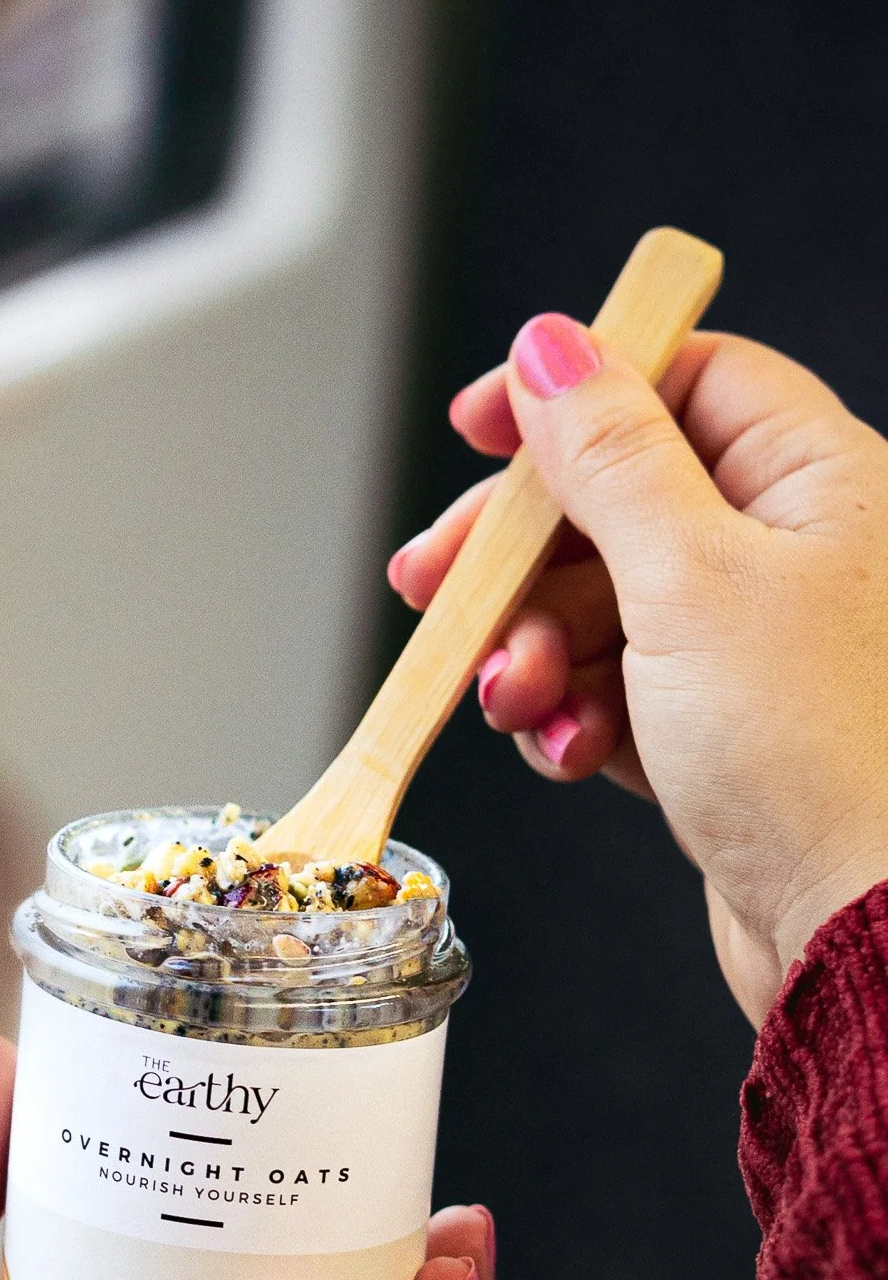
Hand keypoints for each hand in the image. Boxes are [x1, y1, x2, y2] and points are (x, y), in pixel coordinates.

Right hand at [391, 319, 887, 1024]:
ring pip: (599, 606)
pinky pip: (612, 691)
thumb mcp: (688, 576)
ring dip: (534, 650)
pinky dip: (573, 716)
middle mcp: (792, 554)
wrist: (857, 931)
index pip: (682, 380)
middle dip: (517, 553)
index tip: (478, 425)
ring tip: (515, 697)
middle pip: (616, 502)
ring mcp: (753, 649)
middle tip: (435, 583)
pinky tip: (573, 751)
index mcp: (818, 480)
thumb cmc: (818, 754)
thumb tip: (552, 348)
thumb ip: (610, 455)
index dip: (573, 392)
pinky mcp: (717, 733)